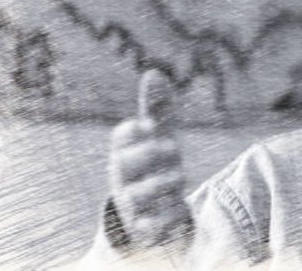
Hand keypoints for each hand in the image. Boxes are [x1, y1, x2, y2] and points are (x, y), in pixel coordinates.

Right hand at [108, 69, 192, 248]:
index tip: (151, 126)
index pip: (121, 136)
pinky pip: (152, 225)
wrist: (151, 213)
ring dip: (164, 182)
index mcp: (124, 152)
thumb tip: (153, 72)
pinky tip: (179, 208)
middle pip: (125, 163)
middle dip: (153, 152)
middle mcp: (122, 178)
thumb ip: (156, 108)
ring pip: (140, 193)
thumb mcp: (158, 137)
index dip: (137, 129)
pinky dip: (168, 217)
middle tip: (175, 149)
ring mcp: (131, 204)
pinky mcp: (144, 229)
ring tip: (179, 177)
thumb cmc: (154, 165)